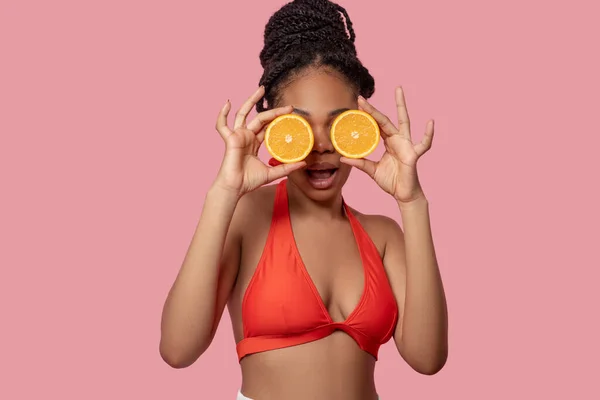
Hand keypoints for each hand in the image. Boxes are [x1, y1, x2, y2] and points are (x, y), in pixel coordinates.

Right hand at [213, 86, 305, 196]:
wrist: (235, 188)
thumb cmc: (249, 181)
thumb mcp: (272, 173)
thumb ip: (286, 167)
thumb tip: (303, 163)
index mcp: (254, 143)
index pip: (268, 127)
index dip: (279, 120)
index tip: (291, 116)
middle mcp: (246, 136)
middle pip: (260, 118)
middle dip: (274, 110)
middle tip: (288, 106)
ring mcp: (237, 136)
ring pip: (243, 114)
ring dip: (251, 100)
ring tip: (261, 90)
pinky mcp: (230, 139)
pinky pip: (222, 124)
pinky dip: (222, 114)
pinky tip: (228, 103)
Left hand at [340, 87, 433, 203]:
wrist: (403, 194)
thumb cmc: (391, 181)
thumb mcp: (372, 170)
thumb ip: (360, 163)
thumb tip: (342, 158)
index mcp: (388, 142)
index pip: (375, 125)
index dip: (366, 116)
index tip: (356, 105)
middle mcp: (398, 139)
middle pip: (385, 120)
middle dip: (373, 109)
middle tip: (362, 97)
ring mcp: (407, 145)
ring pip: (403, 122)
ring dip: (401, 106)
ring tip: (398, 90)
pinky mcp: (413, 154)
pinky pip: (423, 144)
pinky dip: (428, 134)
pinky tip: (430, 123)